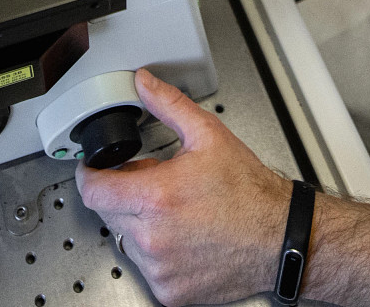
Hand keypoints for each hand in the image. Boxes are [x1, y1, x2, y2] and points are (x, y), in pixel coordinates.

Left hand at [75, 68, 292, 306]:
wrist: (279, 237)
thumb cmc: (250, 192)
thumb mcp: (209, 136)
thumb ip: (169, 105)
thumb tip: (145, 84)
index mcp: (157, 197)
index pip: (93, 190)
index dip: (90, 175)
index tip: (94, 170)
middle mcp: (153, 237)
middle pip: (108, 212)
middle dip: (121, 194)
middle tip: (152, 185)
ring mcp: (160, 267)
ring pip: (127, 240)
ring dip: (140, 224)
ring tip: (175, 212)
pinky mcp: (169, 290)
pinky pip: (147, 267)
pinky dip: (158, 252)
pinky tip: (183, 237)